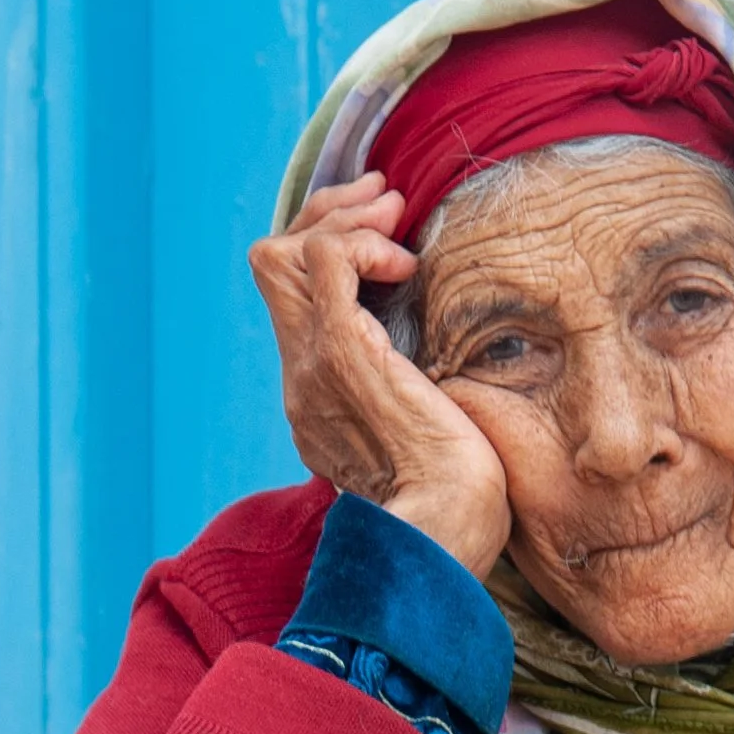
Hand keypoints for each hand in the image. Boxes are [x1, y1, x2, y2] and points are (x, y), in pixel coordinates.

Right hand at [249, 175, 510, 575]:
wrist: (446, 531)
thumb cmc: (459, 498)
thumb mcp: (431, 435)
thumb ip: (419, 396)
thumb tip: (447, 367)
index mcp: (320, 396)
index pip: (293, 298)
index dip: (326, 246)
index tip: (385, 235)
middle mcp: (303, 378)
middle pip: (274, 264)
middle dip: (327, 214)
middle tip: (386, 201)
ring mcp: (314, 366)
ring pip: (283, 252)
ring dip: (342, 218)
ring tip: (395, 219)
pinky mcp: (342, 355)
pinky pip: (325, 262)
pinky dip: (362, 245)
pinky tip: (405, 265)